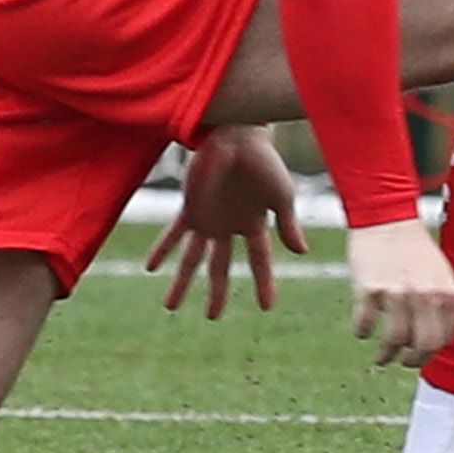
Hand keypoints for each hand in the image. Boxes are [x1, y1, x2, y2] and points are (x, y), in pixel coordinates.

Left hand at [146, 129, 300, 319]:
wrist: (238, 135)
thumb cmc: (264, 162)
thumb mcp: (282, 196)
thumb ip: (288, 225)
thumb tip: (302, 253)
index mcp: (254, 225)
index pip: (259, 261)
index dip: (264, 284)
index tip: (267, 308)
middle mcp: (229, 227)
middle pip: (220, 267)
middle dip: (215, 292)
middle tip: (212, 317)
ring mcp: (208, 219)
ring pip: (192, 258)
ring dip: (181, 281)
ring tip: (170, 306)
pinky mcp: (190, 208)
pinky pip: (174, 234)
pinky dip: (162, 250)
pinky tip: (151, 267)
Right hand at [341, 216, 453, 371]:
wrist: (388, 218)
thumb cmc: (414, 252)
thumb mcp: (440, 277)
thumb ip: (440, 307)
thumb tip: (431, 345)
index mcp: (448, 293)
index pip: (444, 339)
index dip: (431, 351)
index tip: (420, 352)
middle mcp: (426, 294)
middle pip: (423, 346)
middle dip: (413, 361)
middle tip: (404, 362)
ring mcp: (398, 292)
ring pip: (394, 341)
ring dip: (386, 356)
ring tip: (382, 358)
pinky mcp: (370, 289)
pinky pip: (365, 325)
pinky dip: (363, 332)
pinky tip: (364, 329)